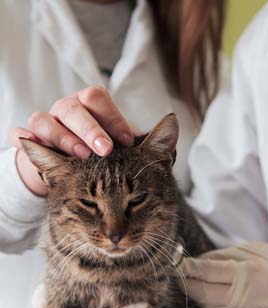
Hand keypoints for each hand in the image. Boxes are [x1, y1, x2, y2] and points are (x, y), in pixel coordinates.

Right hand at [11, 86, 133, 195]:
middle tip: (106, 150)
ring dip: (63, 137)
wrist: (73, 171)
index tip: (128, 141)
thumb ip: (140, 141)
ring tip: (81, 155)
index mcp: (90, 106)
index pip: (98, 99)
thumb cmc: (102, 154)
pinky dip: (25, 139)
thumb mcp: (123, 147)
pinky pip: (20, 135)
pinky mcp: (28, 139)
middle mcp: (67, 110)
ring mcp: (45, 123)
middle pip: (72, 108)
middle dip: (90, 129)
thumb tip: (170, 139)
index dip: (113, 117)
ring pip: (44, 120)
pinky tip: (32, 147)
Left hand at [181, 242, 267, 307]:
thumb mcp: (248, 249)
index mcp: (248, 272)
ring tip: (198, 283)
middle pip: (204, 294)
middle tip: (179, 274)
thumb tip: (193, 262)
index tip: (174, 262)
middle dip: (187, 284)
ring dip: (198, 296)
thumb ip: (220, 257)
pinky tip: (214, 299)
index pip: (209, 272)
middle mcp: (246, 296)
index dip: (188, 267)